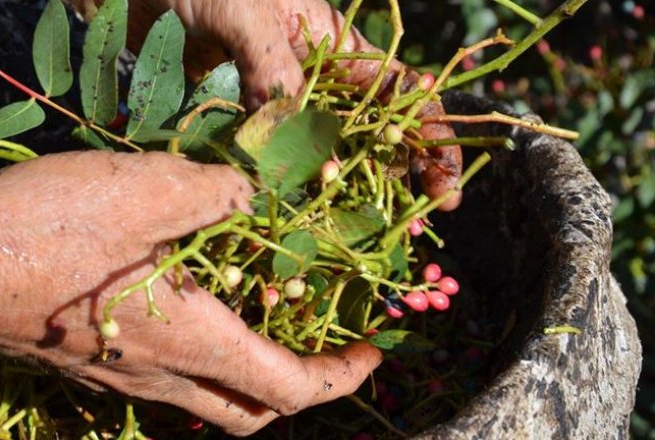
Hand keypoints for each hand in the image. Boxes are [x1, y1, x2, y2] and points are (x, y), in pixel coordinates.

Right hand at [0, 151, 380, 435]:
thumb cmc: (46, 233)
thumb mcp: (147, 188)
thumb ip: (218, 191)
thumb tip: (253, 193)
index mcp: (193, 342)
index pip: (291, 389)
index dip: (344, 375)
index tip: (374, 349)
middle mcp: (161, 375)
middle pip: (250, 413)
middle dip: (301, 387)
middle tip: (323, 342)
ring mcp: (119, 376)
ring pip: (204, 399)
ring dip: (249, 371)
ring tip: (262, 316)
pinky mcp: (87, 359)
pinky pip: (163, 376)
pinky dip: (200, 355)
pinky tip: (187, 300)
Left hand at [74, 0, 462, 209]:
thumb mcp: (245, 14)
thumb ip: (275, 71)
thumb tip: (307, 150)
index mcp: (333, 45)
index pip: (402, 93)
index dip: (431, 138)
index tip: (444, 187)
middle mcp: (310, 80)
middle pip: (368, 135)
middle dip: (395, 180)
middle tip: (410, 231)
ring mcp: (270, 105)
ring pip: (315, 158)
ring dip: (334, 197)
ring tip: (351, 239)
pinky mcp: (233, 122)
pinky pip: (260, 162)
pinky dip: (272, 191)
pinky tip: (280, 222)